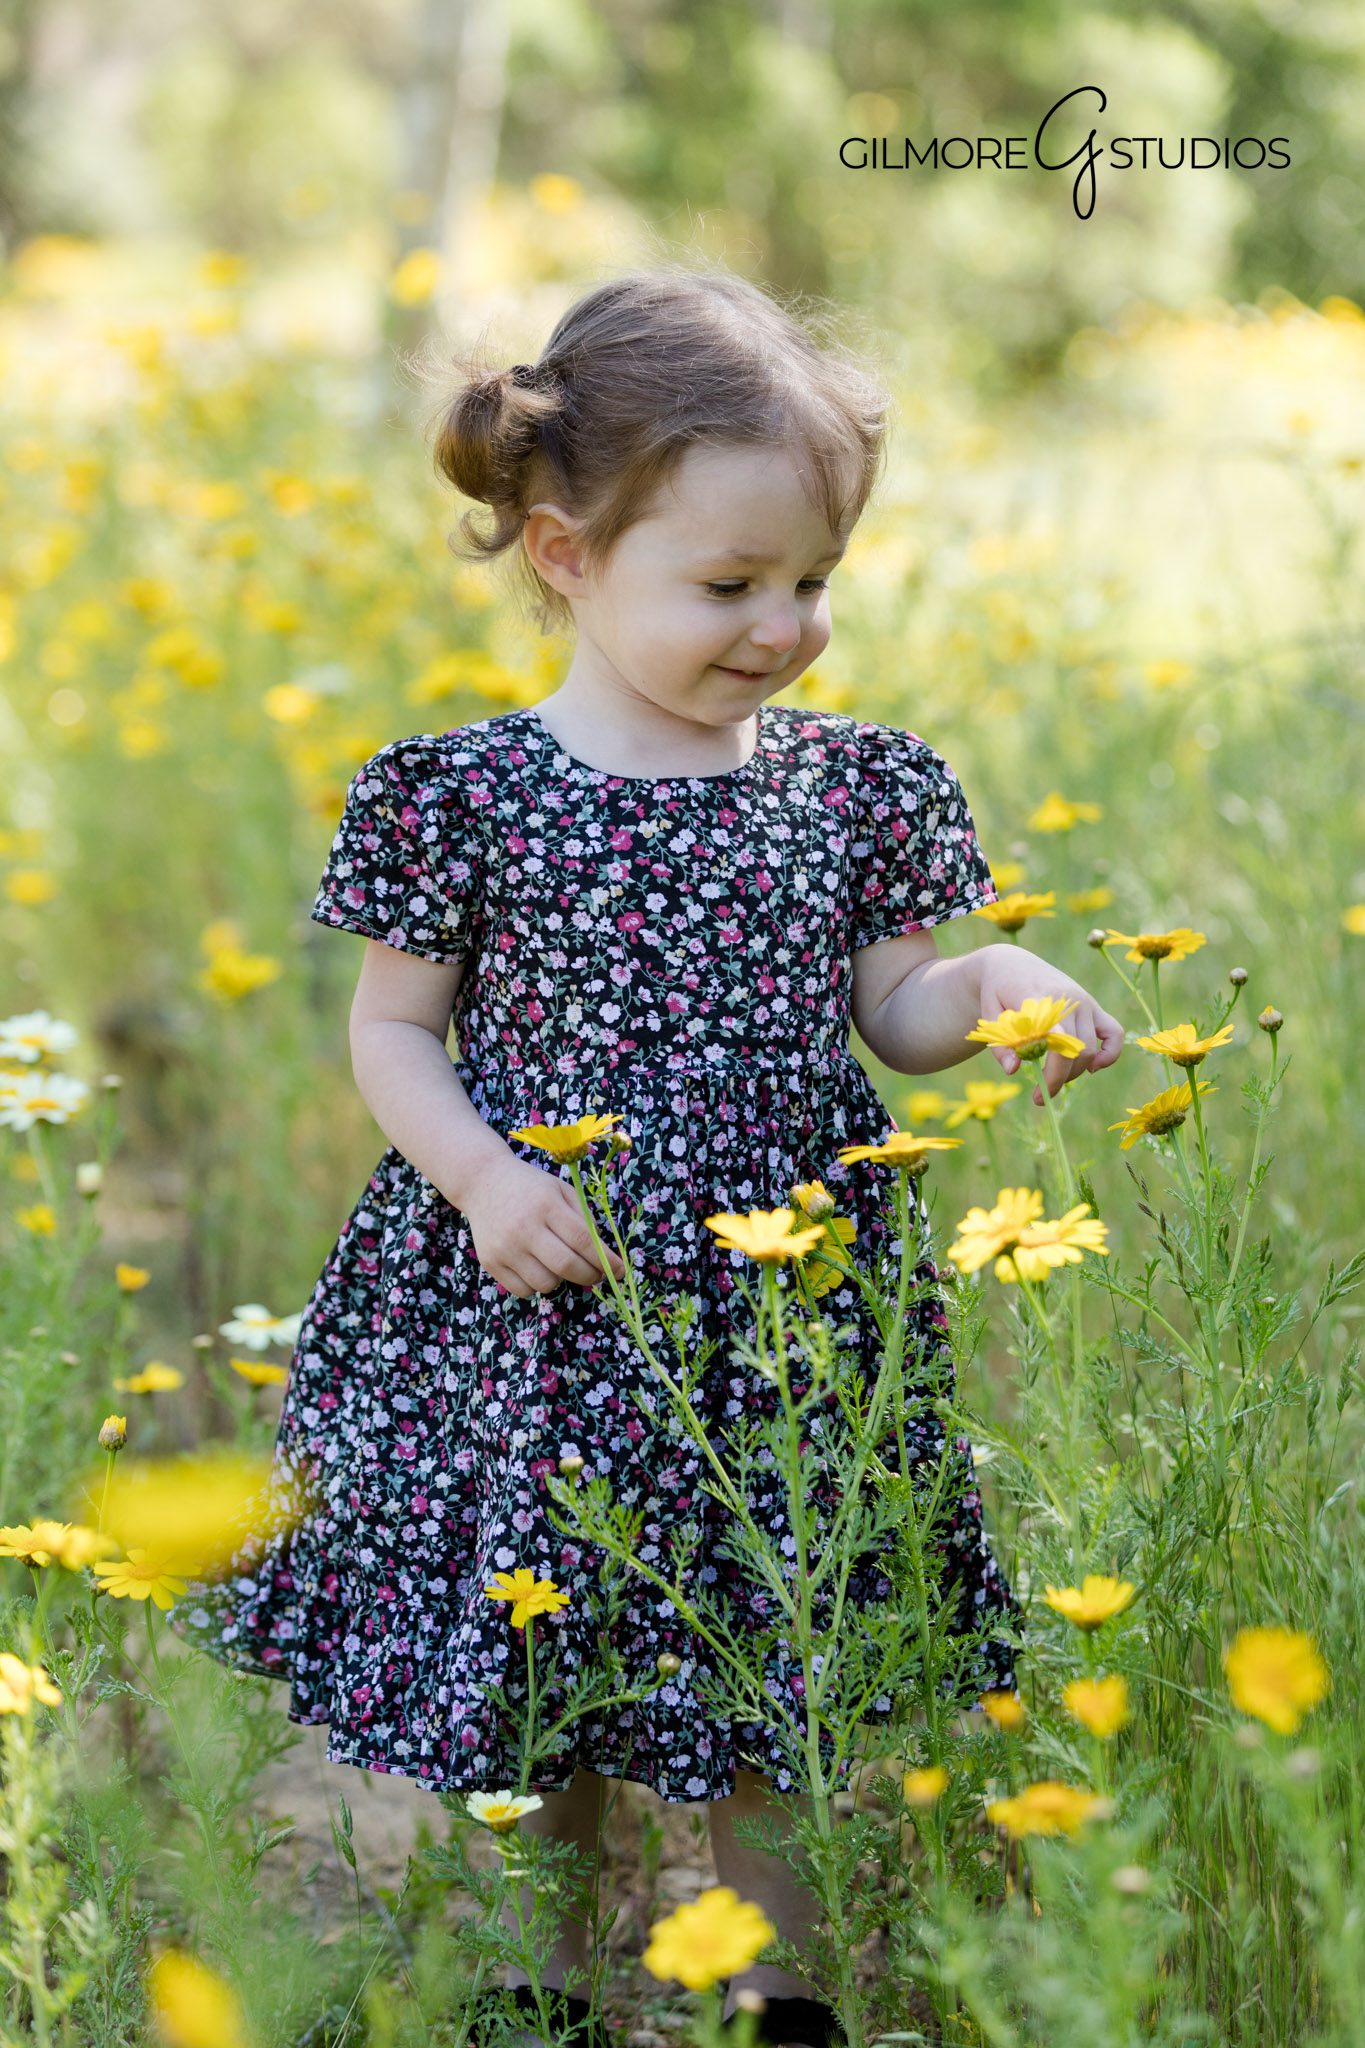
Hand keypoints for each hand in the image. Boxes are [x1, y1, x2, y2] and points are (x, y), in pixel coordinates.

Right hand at [462, 1154, 627, 1297]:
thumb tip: (603, 1254)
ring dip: (561, 1279)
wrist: (483, 1183)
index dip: (606, 1260)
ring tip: (558, 1263)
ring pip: (546, 1283)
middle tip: (597, 1275)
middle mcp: (524, 1228)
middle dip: (590, 1276)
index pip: (583, 1241)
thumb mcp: (561, 1190)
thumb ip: (583, 1219)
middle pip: (567, 1266)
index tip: (620, 1271)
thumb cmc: (531, 1188)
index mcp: (547, 1205)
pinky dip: (537, 1285)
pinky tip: (537, 1267)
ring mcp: (505, 1247)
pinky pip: (524, 1291)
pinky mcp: (490, 1262)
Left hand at [976, 947, 1124, 1107]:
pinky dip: (1110, 1053)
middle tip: (1039, 1096)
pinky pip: (1114, 1032)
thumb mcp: (989, 1017)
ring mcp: (1084, 1002)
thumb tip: (1013, 1071)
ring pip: (1090, 1048)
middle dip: (1059, 1079)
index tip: (1039, 1095)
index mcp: (1039, 998)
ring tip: (1052, 1080)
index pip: (1056, 1039)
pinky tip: (1093, 1068)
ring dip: (1074, 1072)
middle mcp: (1067, 999)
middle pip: (1075, 1050)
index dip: (1053, 1071)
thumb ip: (1001, 1045)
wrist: (1012, 965)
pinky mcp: (1094, 1006)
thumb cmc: (997, 993)